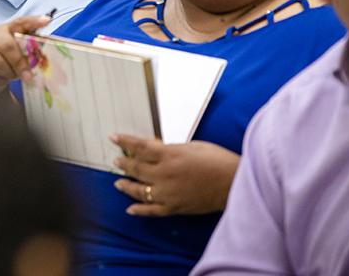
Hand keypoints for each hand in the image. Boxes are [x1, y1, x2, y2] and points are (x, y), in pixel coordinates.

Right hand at [0, 15, 50, 95]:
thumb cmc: (7, 57)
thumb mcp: (20, 51)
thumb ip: (32, 50)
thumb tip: (49, 56)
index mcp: (11, 28)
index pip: (22, 22)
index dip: (33, 21)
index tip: (46, 21)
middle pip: (8, 46)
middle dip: (19, 63)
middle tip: (28, 77)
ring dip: (9, 73)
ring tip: (13, 76)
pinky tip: (0, 76)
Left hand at [110, 133, 239, 216]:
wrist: (234, 183)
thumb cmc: (218, 161)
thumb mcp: (192, 146)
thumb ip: (170, 147)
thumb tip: (153, 145)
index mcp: (170, 155)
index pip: (140, 146)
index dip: (125, 141)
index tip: (114, 137)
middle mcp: (165, 174)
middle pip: (136, 167)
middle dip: (124, 163)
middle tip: (117, 160)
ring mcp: (168, 192)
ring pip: (139, 190)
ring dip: (126, 185)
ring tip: (118, 182)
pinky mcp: (174, 207)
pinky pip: (152, 210)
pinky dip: (139, 210)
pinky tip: (130, 208)